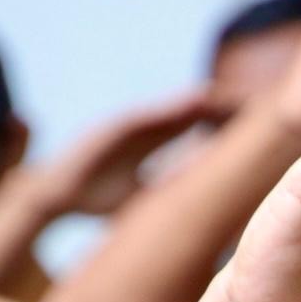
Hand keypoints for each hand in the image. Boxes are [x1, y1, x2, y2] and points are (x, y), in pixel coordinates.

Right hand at [35, 90, 228, 217]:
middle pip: (181, 115)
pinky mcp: (106, 132)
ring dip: (186, 104)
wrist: (53, 196)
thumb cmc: (95, 197)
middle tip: (243, 99)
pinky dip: (156, 114)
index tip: (246, 118)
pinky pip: (135, 121)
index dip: (216, 122)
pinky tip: (174, 110)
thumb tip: (198, 205)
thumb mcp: (140, 196)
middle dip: (210, 107)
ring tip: (213, 95)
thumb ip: (166, 192)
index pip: (189, 129)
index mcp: (149, 145)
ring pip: (161, 114)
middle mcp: (139, 132)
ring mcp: (123, 129)